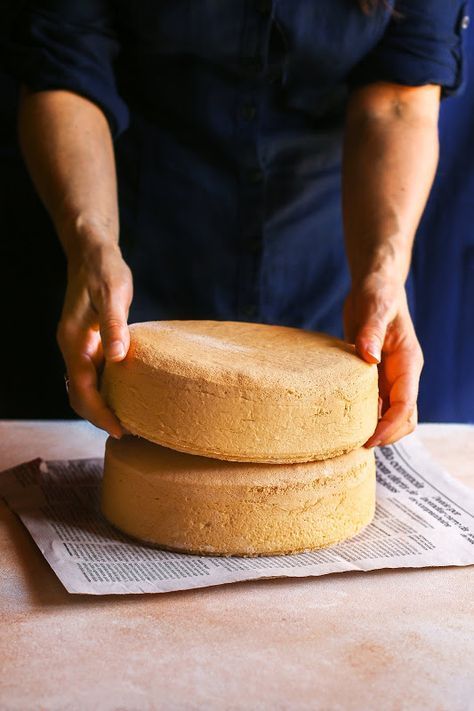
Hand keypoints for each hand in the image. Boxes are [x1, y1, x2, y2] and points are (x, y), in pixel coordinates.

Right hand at [57, 243, 132, 436]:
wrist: (92, 254)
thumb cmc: (105, 271)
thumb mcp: (113, 294)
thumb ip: (115, 325)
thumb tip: (119, 358)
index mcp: (75, 342)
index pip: (82, 389)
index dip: (99, 413)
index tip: (120, 430)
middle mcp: (72, 348)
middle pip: (79, 395)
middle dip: (98, 417)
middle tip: (128, 432)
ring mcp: (78, 347)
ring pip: (83, 387)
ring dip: (100, 407)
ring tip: (127, 421)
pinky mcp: (88, 342)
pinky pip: (91, 375)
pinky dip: (103, 391)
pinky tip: (123, 395)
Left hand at [344, 275, 422, 446]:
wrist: (375, 286)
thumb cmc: (377, 294)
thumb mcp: (375, 308)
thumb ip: (372, 332)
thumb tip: (369, 358)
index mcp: (408, 363)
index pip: (406, 405)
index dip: (390, 426)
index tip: (369, 441)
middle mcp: (402, 374)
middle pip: (403, 418)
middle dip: (385, 435)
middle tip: (354, 446)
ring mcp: (389, 377)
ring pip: (390, 414)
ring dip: (374, 428)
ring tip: (346, 441)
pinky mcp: (374, 375)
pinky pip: (374, 403)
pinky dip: (363, 415)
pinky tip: (342, 422)